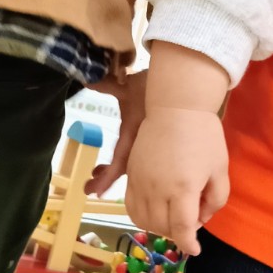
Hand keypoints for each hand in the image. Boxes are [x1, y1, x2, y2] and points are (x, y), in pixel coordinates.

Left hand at [86, 70, 146, 196]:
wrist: (184, 86)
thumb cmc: (155, 86)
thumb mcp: (129, 85)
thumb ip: (107, 84)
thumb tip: (89, 81)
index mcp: (134, 133)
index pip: (119, 162)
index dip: (108, 177)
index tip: (96, 191)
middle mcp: (142, 144)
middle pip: (126, 167)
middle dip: (109, 176)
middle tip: (90, 187)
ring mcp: (151, 143)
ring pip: (135, 163)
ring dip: (116, 168)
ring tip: (98, 172)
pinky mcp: (158, 139)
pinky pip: (143, 155)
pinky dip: (130, 159)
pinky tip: (120, 156)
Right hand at [123, 107, 228, 255]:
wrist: (176, 106)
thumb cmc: (204, 135)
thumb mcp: (220, 169)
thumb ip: (215, 199)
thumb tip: (200, 218)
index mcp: (183, 189)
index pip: (181, 229)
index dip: (189, 244)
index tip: (195, 249)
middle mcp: (157, 189)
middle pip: (162, 228)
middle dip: (178, 233)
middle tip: (191, 221)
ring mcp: (140, 181)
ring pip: (142, 220)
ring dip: (158, 226)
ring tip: (172, 216)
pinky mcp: (131, 174)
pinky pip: (130, 206)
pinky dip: (141, 216)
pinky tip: (154, 210)